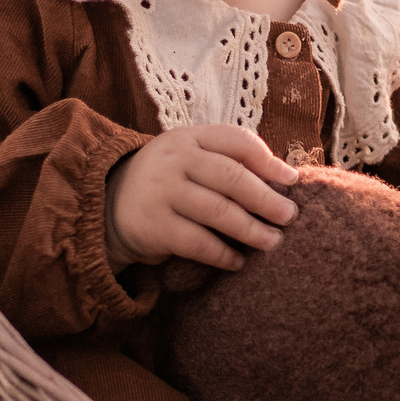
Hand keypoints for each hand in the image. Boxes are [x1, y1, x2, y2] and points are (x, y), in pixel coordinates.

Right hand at [103, 125, 299, 271]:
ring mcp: (161, 191)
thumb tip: (284, 178)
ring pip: (217, 211)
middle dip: (266, 198)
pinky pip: (197, 242)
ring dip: (251, 230)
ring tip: (272, 242)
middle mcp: (174, 160)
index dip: (268, 160)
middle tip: (289, 216)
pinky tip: (238, 262)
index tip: (291, 180)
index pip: (235, 140)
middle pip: (231, 177)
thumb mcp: (190, 159)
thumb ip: (228, 160)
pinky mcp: (153, 225)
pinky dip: (222, 254)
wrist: (108, 205)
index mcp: (189, 138)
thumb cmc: (169, 183)